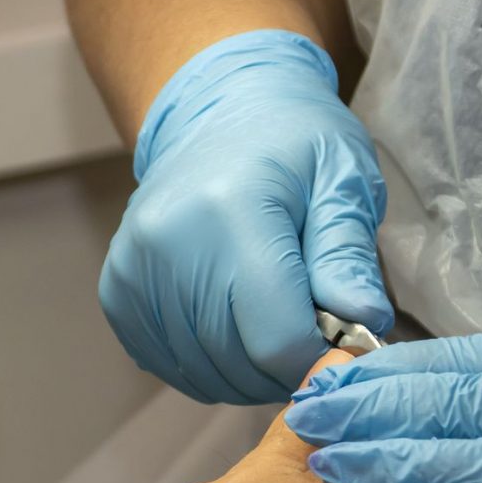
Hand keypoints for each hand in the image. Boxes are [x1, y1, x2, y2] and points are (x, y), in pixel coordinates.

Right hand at [100, 30, 392, 403]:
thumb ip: (348, 255)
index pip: (276, 339)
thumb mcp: (341, 179)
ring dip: (248, 372)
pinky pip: (167, 363)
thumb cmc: (295, 145)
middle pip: (237, 362)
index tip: (337, 340)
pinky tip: (234, 329)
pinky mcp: (116, 287)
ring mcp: (134, 267)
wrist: (221, 110)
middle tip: (311, 333)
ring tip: (274, 328)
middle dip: (285, 368)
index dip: (317, 358)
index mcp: (233, 211)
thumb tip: (364, 321)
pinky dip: (208, 364)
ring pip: (202, 372)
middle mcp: (171, 242)